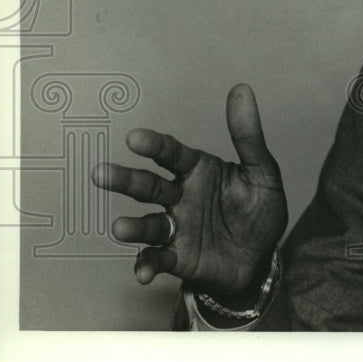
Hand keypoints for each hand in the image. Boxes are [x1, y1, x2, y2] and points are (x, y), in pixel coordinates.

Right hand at [91, 83, 287, 297]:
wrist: (263, 255)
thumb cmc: (259, 208)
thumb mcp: (263, 171)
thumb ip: (248, 135)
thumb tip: (242, 89)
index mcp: (198, 171)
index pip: (172, 154)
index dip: (154, 145)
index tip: (134, 138)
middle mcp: (180, 196)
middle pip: (148, 186)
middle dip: (125, 180)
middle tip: (100, 173)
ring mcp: (177, 228)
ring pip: (148, 224)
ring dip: (133, 227)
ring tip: (119, 228)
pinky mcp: (178, 257)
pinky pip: (157, 259)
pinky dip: (146, 265)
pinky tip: (142, 272)